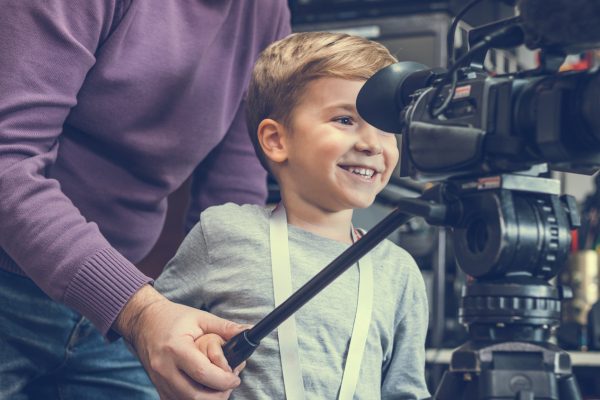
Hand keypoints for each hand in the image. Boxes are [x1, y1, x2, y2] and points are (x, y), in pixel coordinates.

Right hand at [114, 285, 245, 399]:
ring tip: (218, 387)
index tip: (235, 378)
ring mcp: (159, 380)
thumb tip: (247, 331)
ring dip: (206, 399)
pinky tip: (203, 389)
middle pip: (194, 395)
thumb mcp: (200, 317)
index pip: (203, 373)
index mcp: (176, 348)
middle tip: (229, 385)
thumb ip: (224, 327)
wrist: (144, 322)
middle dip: (218, 395)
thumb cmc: (173, 318)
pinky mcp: (158, 387)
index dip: (223, 380)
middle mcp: (164, 368)